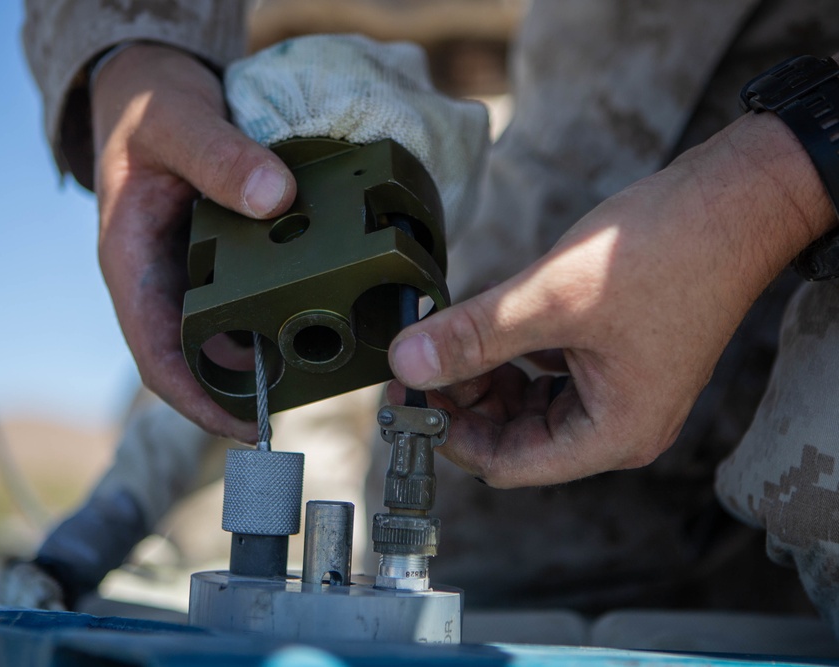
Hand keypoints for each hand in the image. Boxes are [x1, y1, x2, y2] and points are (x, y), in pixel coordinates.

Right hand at [92, 44, 296, 441]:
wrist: (146, 87)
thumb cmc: (146, 107)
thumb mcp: (176, 122)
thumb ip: (218, 155)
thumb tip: (276, 198)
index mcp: (131, 265)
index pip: (156, 357)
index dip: (197, 401)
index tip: (244, 429)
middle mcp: (160, 281)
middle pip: (197, 357)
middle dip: (244, 389)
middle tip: (305, 397)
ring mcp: (189, 272)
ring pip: (225, 332)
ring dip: (266, 354)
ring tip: (322, 363)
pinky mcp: (217, 257)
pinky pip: (247, 297)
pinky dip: (277, 310)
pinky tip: (318, 310)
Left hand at [389, 112, 833, 487]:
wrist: (735, 200)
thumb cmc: (666, 252)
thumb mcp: (551, 299)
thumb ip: (474, 337)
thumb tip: (407, 362)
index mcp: (613, 434)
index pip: (506, 462)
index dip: (449, 433)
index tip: (405, 396)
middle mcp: (619, 425)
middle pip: (515, 436)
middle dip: (463, 401)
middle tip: (418, 359)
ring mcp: (620, 391)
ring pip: (528, 403)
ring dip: (484, 375)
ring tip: (448, 334)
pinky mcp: (616, 357)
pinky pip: (548, 373)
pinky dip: (513, 355)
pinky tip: (489, 323)